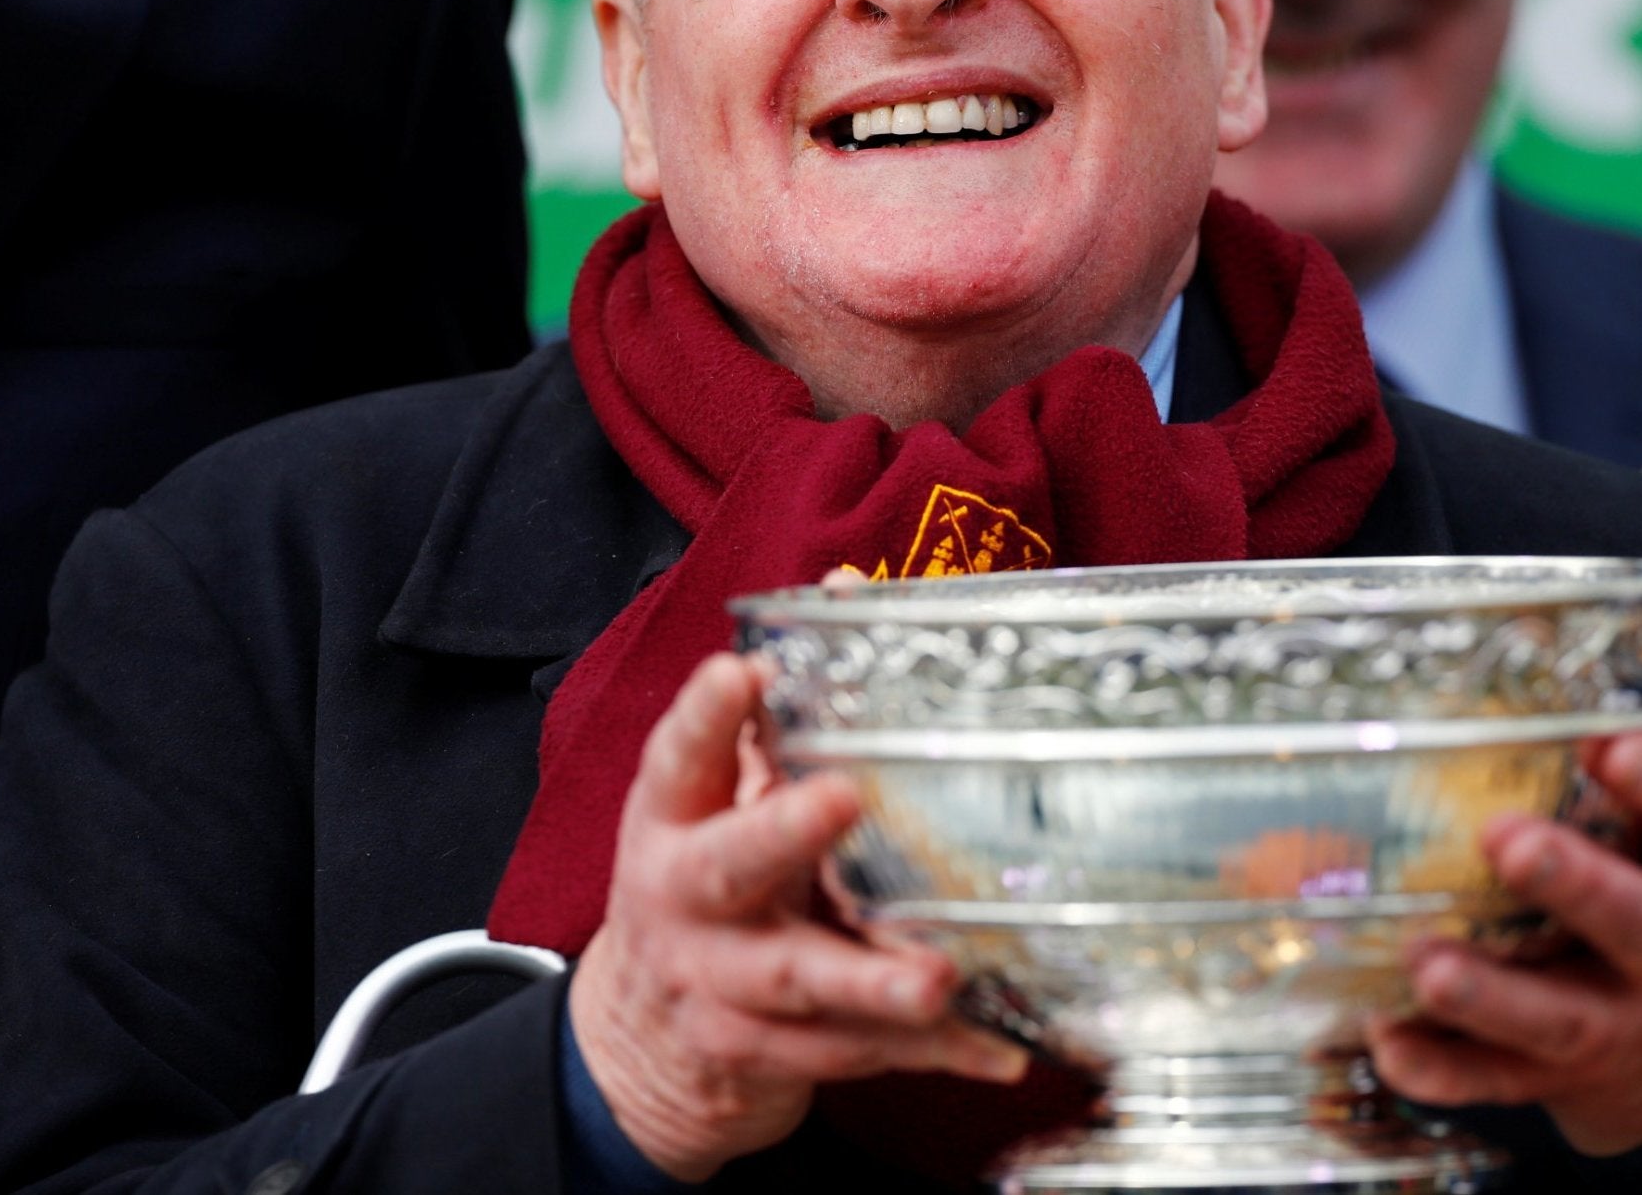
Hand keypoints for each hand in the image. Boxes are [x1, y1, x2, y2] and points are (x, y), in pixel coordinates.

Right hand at [570, 653, 1028, 1180]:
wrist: (645, 1037)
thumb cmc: (707, 880)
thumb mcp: (717, 796)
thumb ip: (779, 710)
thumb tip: (848, 586)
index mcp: (673, 821)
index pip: (680, 759)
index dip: (707, 717)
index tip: (743, 673)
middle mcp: (686, 901)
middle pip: (729, 868)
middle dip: (784, 834)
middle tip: (844, 801)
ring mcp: (721, 986)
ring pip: (799, 981)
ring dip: (871, 982)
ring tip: (936, 977)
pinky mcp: (765, 1056)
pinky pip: (855, 1052)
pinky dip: (929, 1053)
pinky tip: (996, 1048)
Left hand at [1369, 643, 1641, 1154]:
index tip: (1616, 745)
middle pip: (1636, 925)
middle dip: (1575, 884)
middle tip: (1504, 838)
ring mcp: (1611, 1029)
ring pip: (1555, 1018)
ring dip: (1490, 994)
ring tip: (1426, 962)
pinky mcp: (1550, 1080)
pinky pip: (1494, 1082)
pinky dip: (1442, 1069)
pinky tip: (1388, 1043)